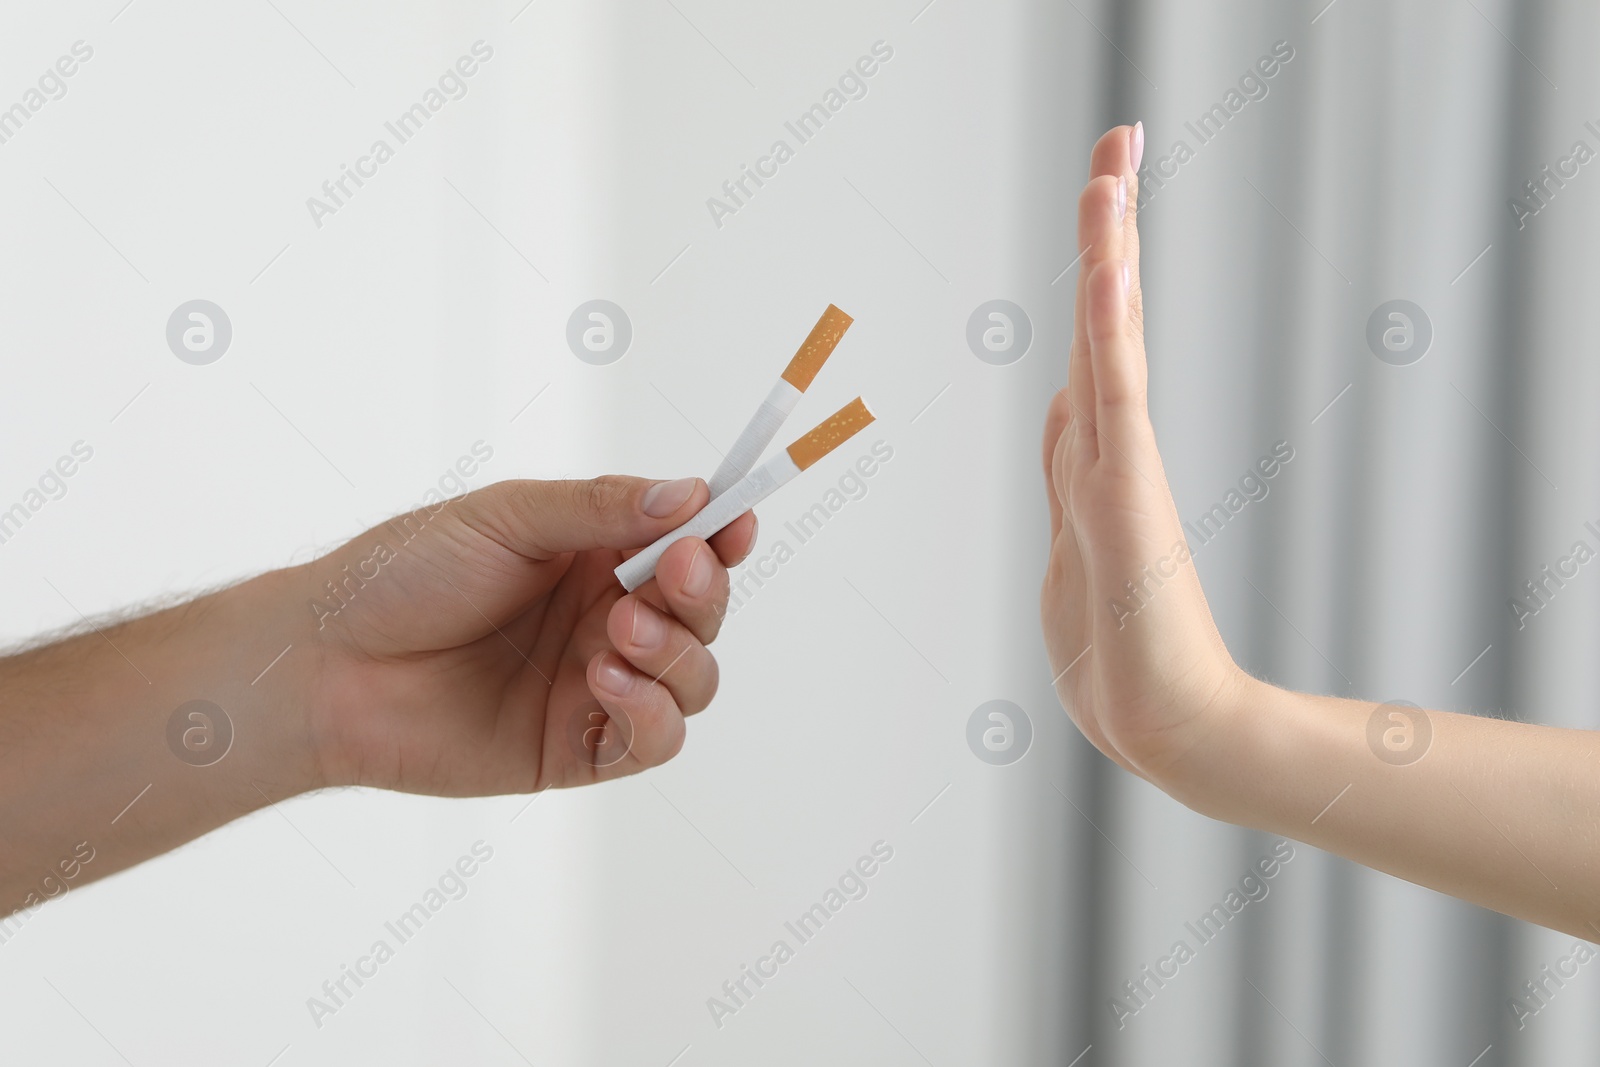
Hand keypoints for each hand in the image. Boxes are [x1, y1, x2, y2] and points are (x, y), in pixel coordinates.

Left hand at [301, 475, 755, 794]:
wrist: (325, 667)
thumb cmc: (401, 575)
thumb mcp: (506, 518)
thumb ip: (601, 510)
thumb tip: (692, 493)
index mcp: (595, 555)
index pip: (686, 542)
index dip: (721, 533)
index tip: (734, 520)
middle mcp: (607, 618)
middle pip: (703, 612)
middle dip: (701, 592)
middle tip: (671, 571)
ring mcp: (597, 686)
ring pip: (694, 679)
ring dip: (677, 654)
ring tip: (617, 636)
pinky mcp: (578, 750)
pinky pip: (654, 741)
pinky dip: (651, 712)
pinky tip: (604, 683)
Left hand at [1040, 124, 1250, 794]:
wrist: (1170, 726)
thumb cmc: (1126, 649)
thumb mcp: (1075, 545)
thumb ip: (1072, 472)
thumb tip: (1068, 409)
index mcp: (1093, 453)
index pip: (1087, 336)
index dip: (1095, 259)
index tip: (1105, 186)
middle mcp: (1110, 446)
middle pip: (1103, 316)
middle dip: (1109, 225)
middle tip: (1120, 137)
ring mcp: (1121, 469)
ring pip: (1107, 342)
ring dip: (1106, 253)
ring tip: (1111, 171)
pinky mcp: (1129, 502)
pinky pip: (1116, 402)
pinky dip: (1112, 334)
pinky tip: (1111, 272)